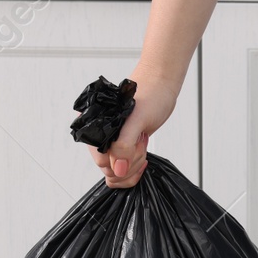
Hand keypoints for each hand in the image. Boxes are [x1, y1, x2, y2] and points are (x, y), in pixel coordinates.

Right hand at [90, 69, 179, 187]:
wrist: (161, 85)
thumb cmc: (151, 94)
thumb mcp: (137, 120)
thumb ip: (124, 145)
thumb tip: (117, 169)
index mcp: (95, 127)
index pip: (102, 162)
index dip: (121, 163)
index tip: (136, 149)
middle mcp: (100, 136)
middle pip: (110, 170)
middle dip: (130, 163)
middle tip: (140, 143)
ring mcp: (111, 142)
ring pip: (118, 171)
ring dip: (134, 164)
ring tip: (141, 142)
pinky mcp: (122, 145)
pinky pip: (124, 167)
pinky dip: (135, 165)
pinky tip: (142, 148)